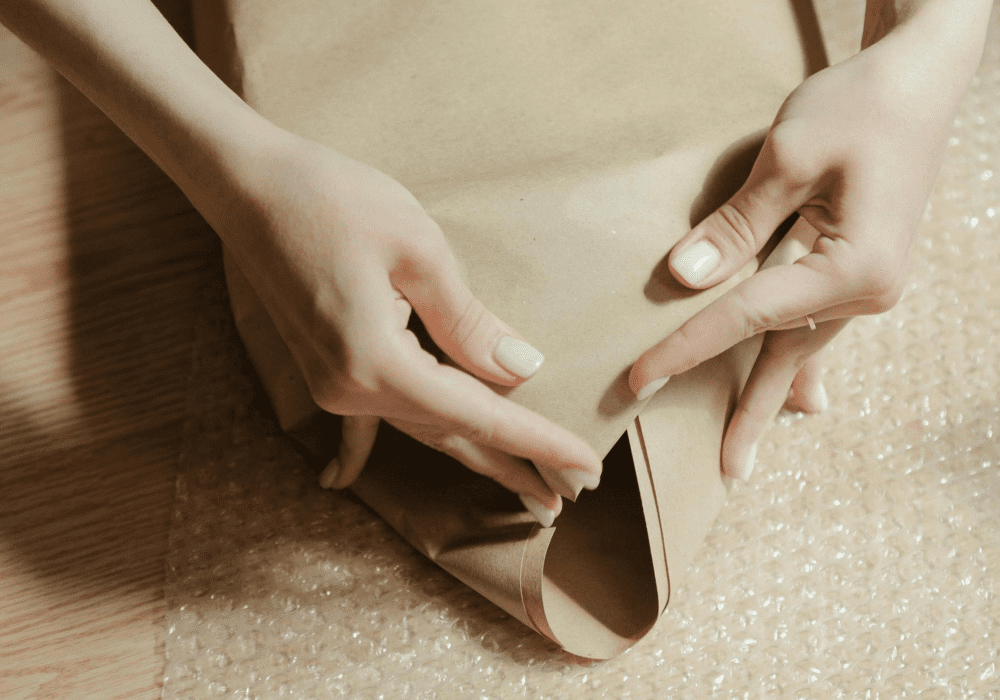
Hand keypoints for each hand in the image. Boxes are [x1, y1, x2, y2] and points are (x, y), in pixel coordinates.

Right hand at [205, 130, 601, 523]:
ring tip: (523, 487)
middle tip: (569, 498)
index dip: (538, 444)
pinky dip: (363, 450)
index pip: (478, 415)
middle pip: (452, 435)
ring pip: (420, 429)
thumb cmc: (334, 200)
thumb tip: (521, 370)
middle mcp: (351, 388)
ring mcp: (333, 383)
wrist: (250, 185)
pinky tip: (342, 480)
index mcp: (378, 363)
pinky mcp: (324, 366)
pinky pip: (361, 418)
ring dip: (472, 455)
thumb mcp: (418, 251)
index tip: (586, 472)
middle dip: (515, 465)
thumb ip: (469, 322)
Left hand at [629, 16, 982, 480]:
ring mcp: (868, 285)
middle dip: (749, 415)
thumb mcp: (789, 160)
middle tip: (723, 472)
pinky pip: (815, 328)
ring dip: (768, 395)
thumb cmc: (859, 106)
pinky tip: (799, 398)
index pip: (747, 320)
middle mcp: (868, 290)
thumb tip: (683, 281)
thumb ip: (735, 228)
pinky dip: (794, 363)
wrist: (919, 79)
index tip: (637, 381)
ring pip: (801, 350)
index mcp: (854, 269)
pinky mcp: (857, 270)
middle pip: (784, 358)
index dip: (686, 350)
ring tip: (744, 448)